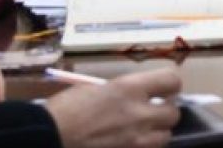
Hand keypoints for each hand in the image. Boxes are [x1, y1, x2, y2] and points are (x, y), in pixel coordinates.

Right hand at [45, 67, 181, 147]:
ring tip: (141, 130)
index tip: (164, 88)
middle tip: (153, 111)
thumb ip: (121, 91)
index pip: (171, 81)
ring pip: (165, 137)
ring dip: (156, 133)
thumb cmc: (65, 109)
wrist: (49, 137)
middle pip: (173, 114)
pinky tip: (130, 142)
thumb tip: (134, 94)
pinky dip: (142, 146)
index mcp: (129, 89)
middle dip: (165, 112)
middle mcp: (139, 114)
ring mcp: (136, 140)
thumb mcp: (95, 89)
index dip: (170, 84)